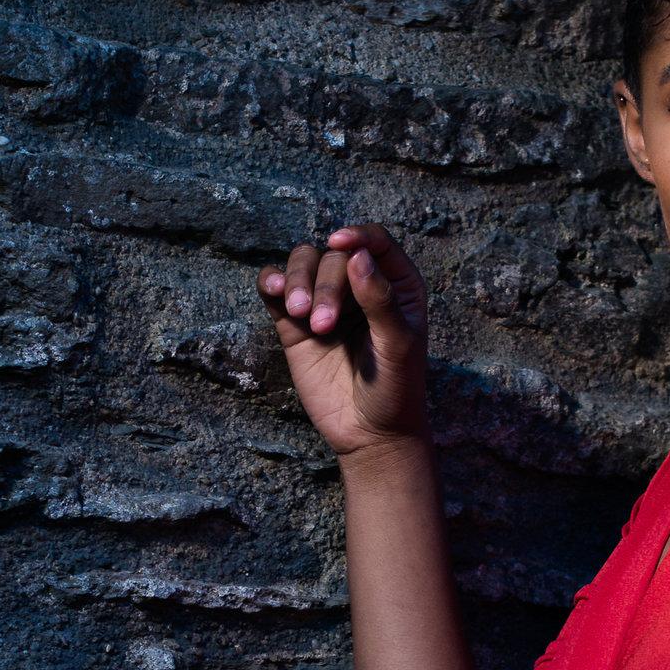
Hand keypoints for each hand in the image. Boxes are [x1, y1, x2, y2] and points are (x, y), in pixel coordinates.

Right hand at [256, 223, 430, 459]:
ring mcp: (325, 302)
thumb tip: (356, 256)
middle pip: (334, 255)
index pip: (375, 242)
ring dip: (297, 280)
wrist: (369, 434)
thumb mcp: (397, 345)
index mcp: (395, 284)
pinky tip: (274, 291)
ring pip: (304, 263)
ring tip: (300, 316)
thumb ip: (380, 301)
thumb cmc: (396, 389)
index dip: (357, 235)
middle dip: (325, 284)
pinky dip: (272, 281)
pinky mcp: (295, 323)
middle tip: (322, 324)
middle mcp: (359, 285)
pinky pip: (276, 288)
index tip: (339, 243)